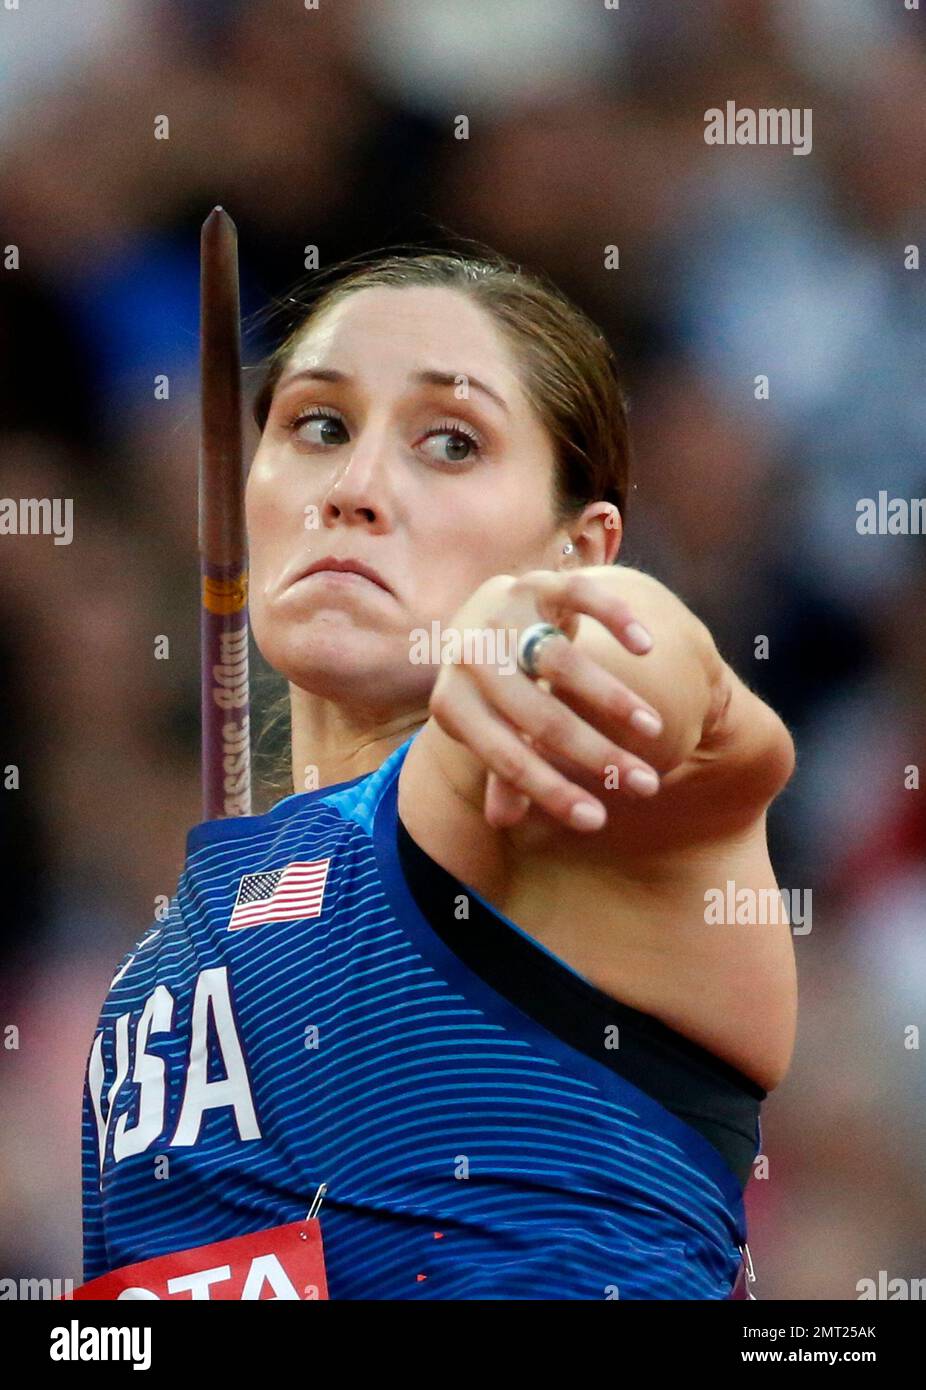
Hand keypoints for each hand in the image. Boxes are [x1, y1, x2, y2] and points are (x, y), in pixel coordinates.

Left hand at [427, 569, 664, 831]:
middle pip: (540, 717)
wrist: (482, 615)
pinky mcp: (537, 581)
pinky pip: (581, 595)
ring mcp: (503, 614)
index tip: (597, 822)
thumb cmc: (492, 690)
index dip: (552, 793)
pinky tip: (646, 647)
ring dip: (613, 700)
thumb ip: (501, 771)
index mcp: (452, 703)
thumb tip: (502, 821)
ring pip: (563, 662)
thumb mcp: (489, 729)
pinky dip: (616, 618)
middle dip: (597, 755)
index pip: (507, 758)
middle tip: (644, 785)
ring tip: (651, 730)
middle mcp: (470, 657)